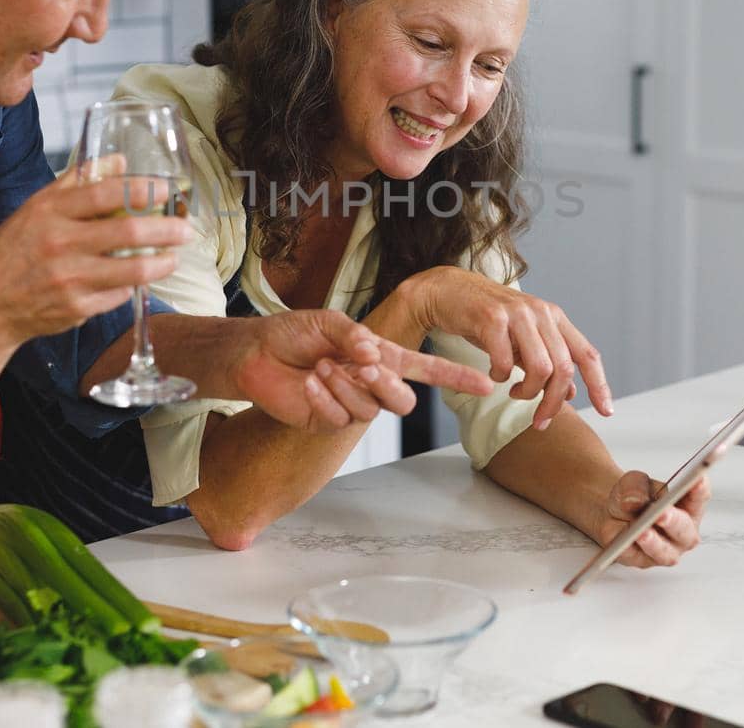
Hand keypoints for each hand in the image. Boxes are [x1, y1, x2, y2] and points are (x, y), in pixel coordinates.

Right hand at [0, 169, 192, 350]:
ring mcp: (70, 279)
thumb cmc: (13, 251)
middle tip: (186, 228)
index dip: (142, 189)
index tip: (166, 189)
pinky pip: (118, 295)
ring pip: (132, 270)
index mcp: (50, 212)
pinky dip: (130, 286)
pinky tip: (134, 280)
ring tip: (173, 256)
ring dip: (162, 263)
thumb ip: (77, 183)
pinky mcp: (77, 308)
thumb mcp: (36, 209)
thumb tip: (120, 160)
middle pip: (128, 231)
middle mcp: (60, 244)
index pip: (105, 193)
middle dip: (166, 229)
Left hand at [232, 310, 493, 431]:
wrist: (256, 352)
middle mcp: (371, 383)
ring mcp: (350, 405)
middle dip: (390, 385)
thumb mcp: (328, 323)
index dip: (456, 376)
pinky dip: (327, 397)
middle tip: (366, 367)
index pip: (426, 369)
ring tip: (323, 365)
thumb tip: (375, 352)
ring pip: (371, 410)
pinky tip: (311, 381)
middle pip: (403, 402)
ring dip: (349, 386)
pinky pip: (341, 418)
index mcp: (381, 356)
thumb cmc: (293, 333)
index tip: (487, 382)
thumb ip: (355, 337)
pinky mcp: (327, 420)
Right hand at [401, 266, 611, 428]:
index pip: (587, 354)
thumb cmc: (486, 319)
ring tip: (514, 392)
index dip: (599, 384)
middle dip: (553, 402)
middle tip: (540, 419)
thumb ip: (547, 362)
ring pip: (541, 367)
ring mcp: (518, 313)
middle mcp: (541, 312)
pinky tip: (493, 375)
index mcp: (554, 318)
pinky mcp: (492, 318)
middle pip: (563, 368)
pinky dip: (500, 377)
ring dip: (528, 392)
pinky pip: (505, 361)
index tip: (605, 410)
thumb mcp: (523, 340)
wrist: (449, 291)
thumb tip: (571, 393)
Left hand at [595, 469, 709, 567]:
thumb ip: (636, 488)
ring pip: (664, 552)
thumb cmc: (634, 495)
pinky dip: (628, 549)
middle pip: (684, 530)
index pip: (699, 498)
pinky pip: (635, 557)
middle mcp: (682, 533)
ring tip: (642, 532)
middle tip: (664, 513)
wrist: (612, 510)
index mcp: (689, 507)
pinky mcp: (641, 561)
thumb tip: (634, 501)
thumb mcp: (633, 482)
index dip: (700, 489)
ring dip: (653, 542)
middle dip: (674, 521)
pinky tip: (622, 542)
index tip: (698, 479)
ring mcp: (665, 551)